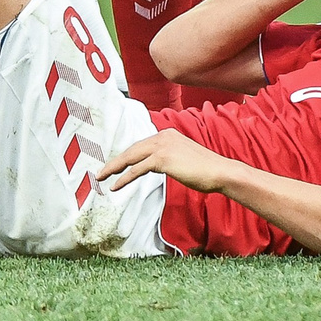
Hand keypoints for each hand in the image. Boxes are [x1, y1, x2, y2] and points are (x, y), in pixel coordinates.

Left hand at [103, 127, 237, 195]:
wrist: (220, 172)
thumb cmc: (205, 170)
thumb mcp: (182, 159)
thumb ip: (168, 158)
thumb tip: (155, 166)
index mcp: (167, 134)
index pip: (141, 146)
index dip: (126, 156)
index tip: (115, 165)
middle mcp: (163, 136)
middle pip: (132, 149)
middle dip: (115, 161)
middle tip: (101, 172)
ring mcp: (162, 146)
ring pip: (131, 157)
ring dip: (114, 168)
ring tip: (102, 177)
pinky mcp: (162, 159)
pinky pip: (137, 169)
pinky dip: (124, 178)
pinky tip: (116, 185)